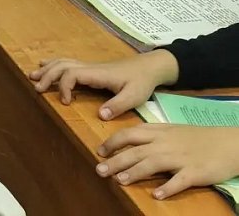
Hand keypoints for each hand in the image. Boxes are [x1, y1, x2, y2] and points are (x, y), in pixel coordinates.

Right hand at [29, 49, 178, 118]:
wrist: (149, 67)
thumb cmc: (141, 82)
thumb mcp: (134, 97)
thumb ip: (117, 105)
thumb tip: (100, 116)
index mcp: (97, 74)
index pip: (71, 74)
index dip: (63, 87)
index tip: (64, 103)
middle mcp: (89, 68)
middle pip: (62, 66)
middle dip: (47, 76)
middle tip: (36, 88)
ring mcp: (89, 66)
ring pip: (63, 62)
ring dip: (47, 69)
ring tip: (33, 76)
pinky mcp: (91, 69)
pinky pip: (68, 63)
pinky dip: (54, 64)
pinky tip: (46, 66)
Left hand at [97, 124, 238, 198]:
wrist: (228, 142)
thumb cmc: (199, 137)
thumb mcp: (172, 130)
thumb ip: (152, 135)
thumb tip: (131, 141)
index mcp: (159, 132)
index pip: (129, 134)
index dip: (112, 142)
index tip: (99, 151)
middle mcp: (166, 143)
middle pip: (135, 150)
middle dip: (115, 160)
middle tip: (99, 170)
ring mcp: (180, 158)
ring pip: (152, 164)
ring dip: (134, 172)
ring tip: (119, 181)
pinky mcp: (195, 172)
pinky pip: (179, 181)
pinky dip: (167, 188)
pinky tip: (156, 195)